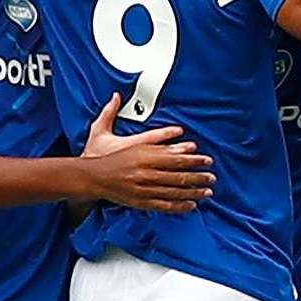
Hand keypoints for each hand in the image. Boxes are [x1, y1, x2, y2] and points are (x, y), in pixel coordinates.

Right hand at [81, 93, 215, 212]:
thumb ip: (111, 112)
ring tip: (208, 190)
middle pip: (176, 174)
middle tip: (211, 175)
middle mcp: (143, 171)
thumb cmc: (98, 154)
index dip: (190, 156)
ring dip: (193, 191)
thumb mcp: (102, 131)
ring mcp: (143, 187)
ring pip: (173, 190)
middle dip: (198, 175)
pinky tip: (191, 204)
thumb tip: (115, 95)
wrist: (88, 177)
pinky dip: (179, 205)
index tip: (204, 157)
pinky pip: (164, 204)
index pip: (170, 154)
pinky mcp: (140, 200)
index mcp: (139, 153)